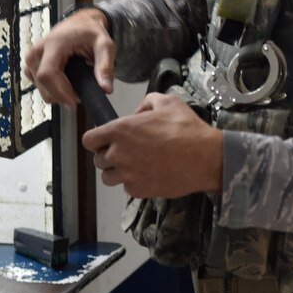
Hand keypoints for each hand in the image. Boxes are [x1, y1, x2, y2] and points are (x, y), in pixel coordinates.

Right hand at [24, 9, 114, 108]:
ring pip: (40, 88)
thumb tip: (106, 89)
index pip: (47, 74)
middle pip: (42, 84)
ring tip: (75, 84)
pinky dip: (52, 89)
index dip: (59, 92)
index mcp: (53, 43)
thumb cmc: (90, 31)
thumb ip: (105, 66)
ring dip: (57, 93)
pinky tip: (65, 81)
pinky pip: (39, 85)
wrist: (80, 23)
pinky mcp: (31, 65)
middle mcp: (37, 51)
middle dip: (62, 95)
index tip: (74, 102)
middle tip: (81, 93)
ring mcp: (32, 59)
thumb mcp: (104, 45)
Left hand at [82, 93, 222, 197]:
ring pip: (108, 177)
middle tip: (127, 150)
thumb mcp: (168, 102)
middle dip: (108, 154)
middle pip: (97, 160)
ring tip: (135, 164)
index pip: (89, 139)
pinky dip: (134, 182)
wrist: (204, 157)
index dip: (96, 138)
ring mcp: (127, 175)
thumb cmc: (186, 128)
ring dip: (117, 170)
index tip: (105, 139)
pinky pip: (126, 187)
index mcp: (121, 130)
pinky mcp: (138, 191)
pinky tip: (149, 172)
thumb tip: (137, 113)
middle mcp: (119, 154)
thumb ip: (146, 103)